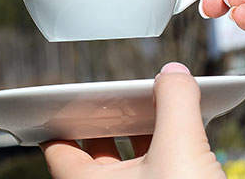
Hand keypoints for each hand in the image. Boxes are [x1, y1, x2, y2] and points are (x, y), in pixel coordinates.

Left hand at [41, 63, 224, 178]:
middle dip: (111, 119)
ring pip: (131, 163)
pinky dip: (167, 150)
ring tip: (160, 104)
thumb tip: (174, 75)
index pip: (58, 149)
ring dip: (144, 132)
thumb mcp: (182, 150)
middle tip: (123, 91)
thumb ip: (176, 104)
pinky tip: (186, 133)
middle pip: (96, 152)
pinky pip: (157, 171)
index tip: (66, 96)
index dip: (62, 118)